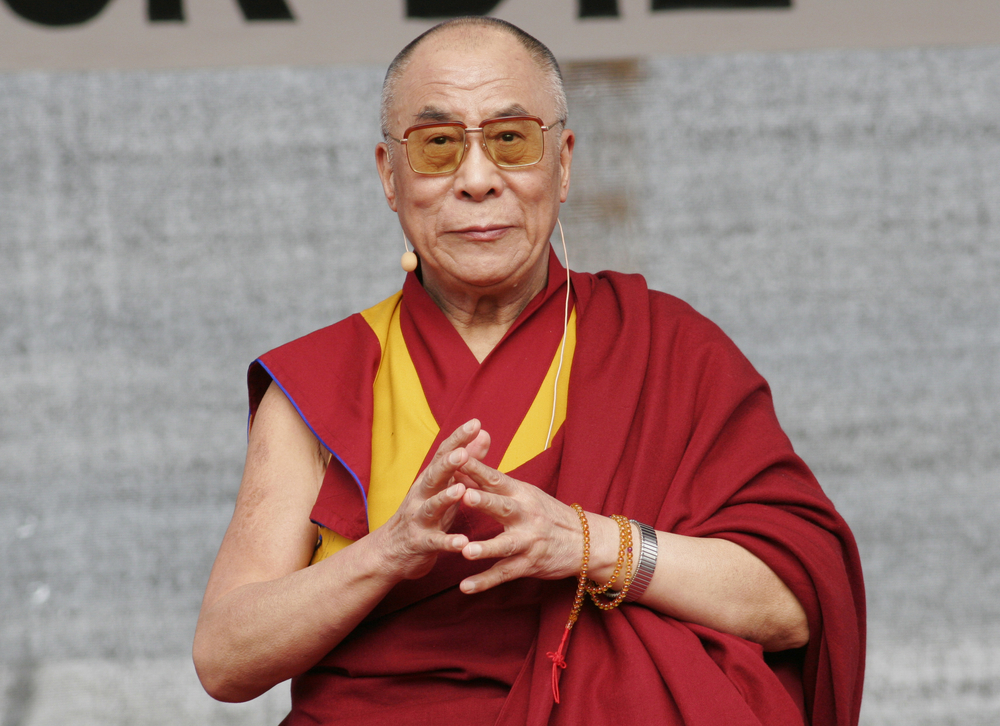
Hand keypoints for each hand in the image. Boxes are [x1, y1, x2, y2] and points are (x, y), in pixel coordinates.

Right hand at [373, 419, 490, 580]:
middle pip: (434, 475)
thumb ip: (466, 462)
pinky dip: (448, 542)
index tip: (476, 423)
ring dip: (445, 498)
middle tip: (463, 452)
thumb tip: (484, 433)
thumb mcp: (445, 486)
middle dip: (448, 464)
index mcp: (430, 479)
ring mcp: (419, 519)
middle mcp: (421, 495)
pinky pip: (435, 542)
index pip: (443, 454)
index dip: (458, 439)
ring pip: (431, 506)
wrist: (391, 551)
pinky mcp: (420, 543)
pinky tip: (462, 543)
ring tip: (461, 490)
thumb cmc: (426, 513)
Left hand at [455, 457, 583, 592]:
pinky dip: (484, 581)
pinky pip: (504, 574)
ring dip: (485, 548)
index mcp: (522, 494)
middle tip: (464, 495)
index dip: (478, 469)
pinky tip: (465, 587)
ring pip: (505, 545)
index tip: (458, 458)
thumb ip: (495, 485)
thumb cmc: (548, 513)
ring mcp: (528, 542)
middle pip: (503, 508)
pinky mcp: (528, 565)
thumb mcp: (526, 494)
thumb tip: (462, 467)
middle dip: (484, 502)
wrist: (585, 541)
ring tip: (466, 550)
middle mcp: (526, 516)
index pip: (497, 479)